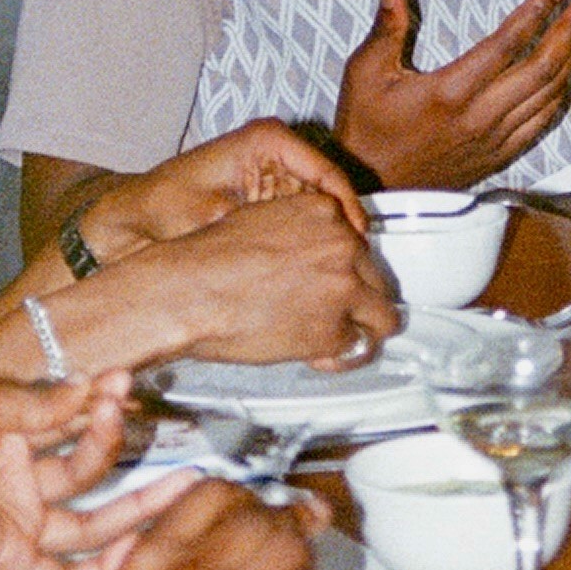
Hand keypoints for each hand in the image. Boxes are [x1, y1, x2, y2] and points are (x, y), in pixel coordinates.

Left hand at [81, 123, 368, 258]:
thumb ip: (257, 225)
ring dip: (324, 240)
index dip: (346, 210)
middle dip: (339, 229)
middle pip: (327, 192)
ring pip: (317, 211)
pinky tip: (308, 270)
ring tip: (334, 270)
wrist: (125, 225)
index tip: (357, 239)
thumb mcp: (213, 215)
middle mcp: (273, 154)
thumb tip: (299, 243)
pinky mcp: (263, 203)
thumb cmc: (158, 209)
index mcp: (266, 141)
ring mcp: (269, 178)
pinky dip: (304, 245)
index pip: (325, 173)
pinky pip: (298, 223)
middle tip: (354, 263)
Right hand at [146, 191, 396, 370]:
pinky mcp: (334, 329)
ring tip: (344, 340)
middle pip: (374, 276)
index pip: (357, 241)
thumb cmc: (207, 261)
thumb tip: (305, 262)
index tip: (338, 280)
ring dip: (363, 328)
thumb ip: (296, 236)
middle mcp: (343, 245)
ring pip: (382, 315)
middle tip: (337, 313)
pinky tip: (319, 357)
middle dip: (357, 297)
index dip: (345, 266)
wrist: (189, 291)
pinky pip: (356, 348)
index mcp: (324, 212)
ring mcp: (343, 288)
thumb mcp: (259, 222)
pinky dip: (340, 357)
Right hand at [333, 0, 570, 189]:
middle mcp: (479, 117)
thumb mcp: (363, 74)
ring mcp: (494, 139)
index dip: (536, 12)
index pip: (506, 45)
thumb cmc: (366, 127)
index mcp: (449, 92)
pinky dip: (563, 92)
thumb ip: (386, 29)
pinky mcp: (500, 155)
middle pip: (541, 68)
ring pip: (550, 94)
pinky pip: (543, 121)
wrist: (374, 187)